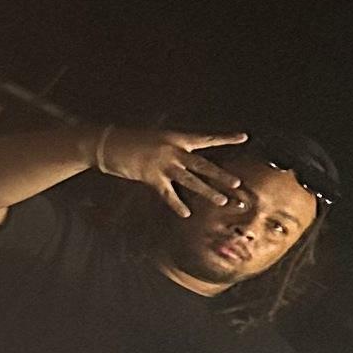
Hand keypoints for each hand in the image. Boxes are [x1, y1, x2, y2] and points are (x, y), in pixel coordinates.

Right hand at [91, 124, 247, 218]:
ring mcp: (163, 164)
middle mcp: (173, 150)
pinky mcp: (151, 176)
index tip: (244, 137)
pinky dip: (177, 204)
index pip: (206, 139)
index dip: (225, 138)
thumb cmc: (133, 141)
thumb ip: (175, 150)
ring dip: (207, 191)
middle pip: (203, 164)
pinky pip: (168, 194)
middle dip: (221, 176)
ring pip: (190, 180)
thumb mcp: (158, 140)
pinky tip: (186, 214)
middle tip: (238, 184)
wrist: (108, 142)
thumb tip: (189, 161)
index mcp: (177, 138)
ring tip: (222, 201)